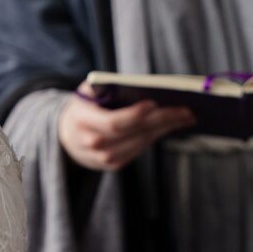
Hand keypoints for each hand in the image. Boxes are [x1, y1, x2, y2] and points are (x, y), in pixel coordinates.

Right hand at [58, 82, 194, 170]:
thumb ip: (106, 88)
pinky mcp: (115, 165)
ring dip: (166, 129)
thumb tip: (140, 86)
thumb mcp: (87, 92)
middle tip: (186, 110)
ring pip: (142, 142)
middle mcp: (94, 144)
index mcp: (83, 122)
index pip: (113, 123)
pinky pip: (140, 148)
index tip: (154, 104)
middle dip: (162, 120)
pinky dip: (157, 135)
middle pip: (134, 133)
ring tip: (186, 116)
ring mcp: (105, 158)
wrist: (66, 137)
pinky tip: (172, 124)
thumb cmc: (83, 106)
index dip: (135, 115)